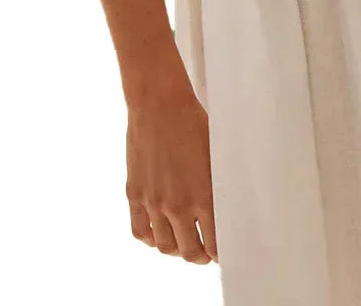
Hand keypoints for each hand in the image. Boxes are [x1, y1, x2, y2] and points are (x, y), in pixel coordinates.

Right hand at [125, 81, 217, 264]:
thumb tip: (226, 207)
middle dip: (201, 256)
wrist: (159, 103)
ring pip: (165, 246)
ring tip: (184, 243)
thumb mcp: (215, 154)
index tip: (223, 252)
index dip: (220, 252)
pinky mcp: (134, 194)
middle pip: (189, 252)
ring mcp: (153, 202)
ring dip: (177, 249)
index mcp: (202, 196)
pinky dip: (151, 239)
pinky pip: (140, 231)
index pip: (215, 243)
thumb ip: (218, 186)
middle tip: (206, 252)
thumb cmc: (192, 122)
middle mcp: (176, 205)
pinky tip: (159, 233)